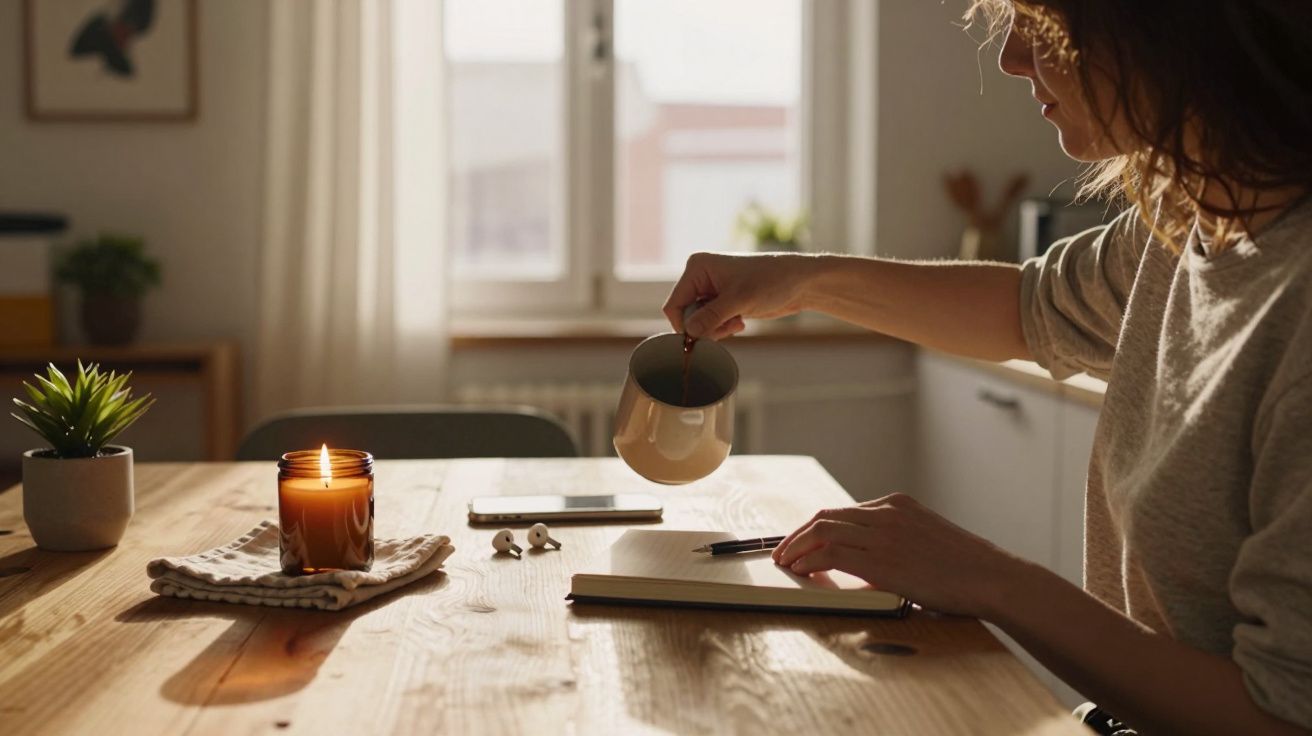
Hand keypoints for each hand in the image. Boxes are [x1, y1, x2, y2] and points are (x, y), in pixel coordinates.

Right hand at [662, 252, 816, 338]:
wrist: (799, 282)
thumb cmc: (772, 280)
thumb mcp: (740, 299)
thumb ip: (712, 316)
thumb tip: (689, 333)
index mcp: (697, 267)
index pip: (674, 305)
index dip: (684, 325)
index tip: (703, 337)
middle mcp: (700, 277)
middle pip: (685, 316)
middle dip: (705, 327)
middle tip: (729, 326)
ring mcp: (710, 290)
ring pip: (697, 323)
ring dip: (716, 329)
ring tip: (737, 322)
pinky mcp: (722, 302)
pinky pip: (710, 324)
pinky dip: (723, 328)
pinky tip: (740, 321)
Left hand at [771, 493, 1026, 617]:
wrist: (993, 578)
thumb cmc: (967, 569)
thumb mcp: (928, 539)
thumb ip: (898, 540)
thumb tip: (867, 561)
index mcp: (898, 505)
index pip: (843, 511)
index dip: (815, 527)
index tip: (800, 541)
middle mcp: (888, 513)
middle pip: (826, 516)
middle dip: (797, 534)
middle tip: (781, 552)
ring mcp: (884, 534)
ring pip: (823, 530)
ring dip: (795, 546)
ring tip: (783, 562)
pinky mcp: (882, 560)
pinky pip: (832, 553)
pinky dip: (809, 559)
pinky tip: (800, 571)